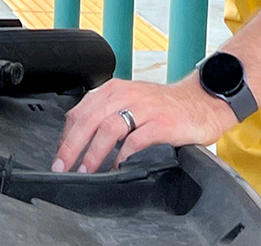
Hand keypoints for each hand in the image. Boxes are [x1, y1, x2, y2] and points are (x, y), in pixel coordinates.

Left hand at [51, 76, 236, 173]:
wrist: (201, 101)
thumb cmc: (164, 107)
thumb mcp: (130, 102)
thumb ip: (106, 115)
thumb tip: (77, 141)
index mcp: (114, 89)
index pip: (80, 111)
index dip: (65, 137)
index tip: (59, 158)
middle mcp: (127, 94)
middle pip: (89, 119)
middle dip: (72, 146)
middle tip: (63, 167)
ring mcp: (145, 108)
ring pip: (109, 128)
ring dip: (93, 152)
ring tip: (86, 170)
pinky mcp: (162, 123)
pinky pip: (137, 139)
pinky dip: (123, 155)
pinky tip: (117, 168)